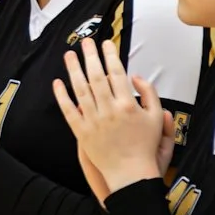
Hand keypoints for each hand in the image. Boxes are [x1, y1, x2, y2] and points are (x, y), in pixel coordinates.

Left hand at [53, 38, 165, 199]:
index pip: (116, 73)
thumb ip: (150, 93)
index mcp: (128, 105)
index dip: (110, 56)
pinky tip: (57, 82)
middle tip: (85, 41)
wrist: (131, 173)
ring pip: (80, 89)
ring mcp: (93, 120)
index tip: (106, 43)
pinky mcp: (81, 131)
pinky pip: (69, 110)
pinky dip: (62, 96)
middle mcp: (109, 110)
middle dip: (90, 56)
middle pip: (96, 76)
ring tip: (69, 54)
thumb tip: (136, 76)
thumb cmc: (144, 146)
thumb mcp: (156, 118)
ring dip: (73, 70)